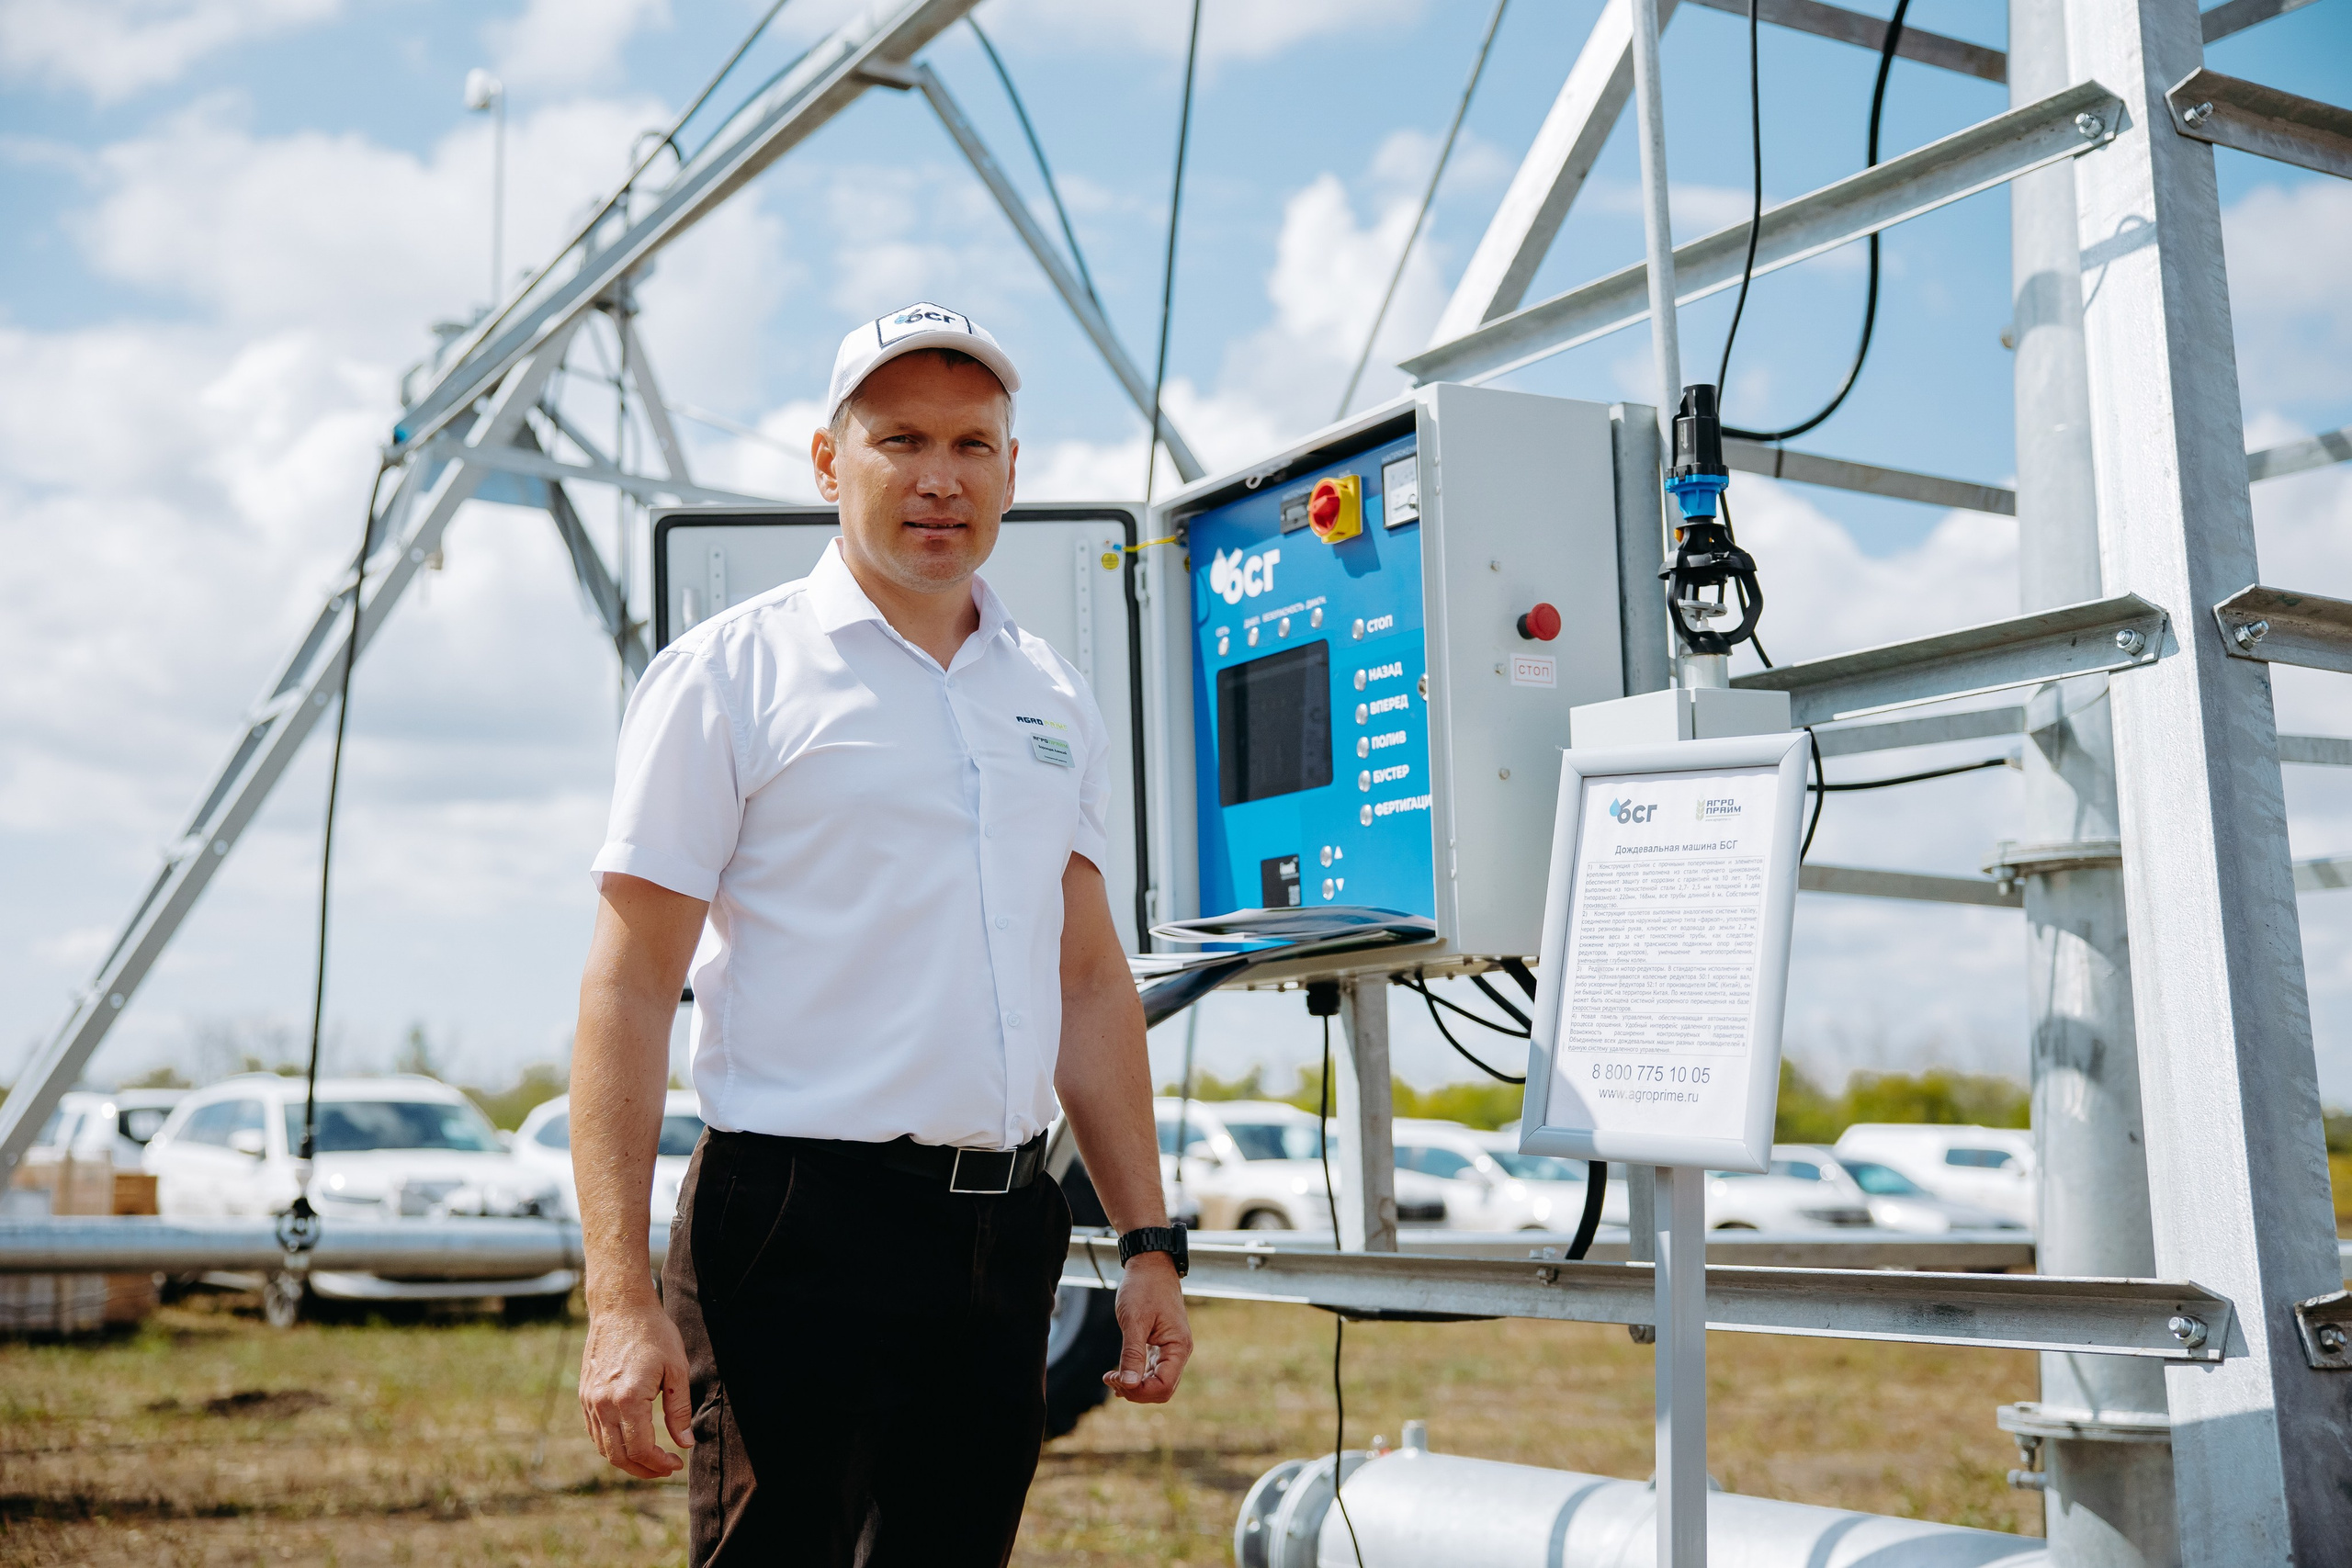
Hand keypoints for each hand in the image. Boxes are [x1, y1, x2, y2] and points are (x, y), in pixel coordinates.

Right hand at [579, 1292, 694, 1477]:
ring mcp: (590, 1401)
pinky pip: (594, 1432)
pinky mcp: (584, 1395)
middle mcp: (603, 1404)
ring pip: (604, 1448)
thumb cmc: (654, 1334)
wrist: (620, 1307)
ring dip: (626, 1461)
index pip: (641, 1449)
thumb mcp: (676, 1369)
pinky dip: (611, 1446)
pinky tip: (630, 1443)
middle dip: (644, 1469)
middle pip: (619, 1455)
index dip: (659, 1463)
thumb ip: (680, 1411)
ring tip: (650, 1460)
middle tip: (665, 1468)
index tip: (676, 1464)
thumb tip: (685, 1444)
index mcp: (628, 1399)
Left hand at [1103, 1252, 1191, 1402]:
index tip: (1116, 1380)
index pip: (1163, 1387)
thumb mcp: (1134, 1320)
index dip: (1139, 1392)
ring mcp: (1171, 1350)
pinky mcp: (1162, 1346)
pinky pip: (1153, 1371)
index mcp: (1178, 1347)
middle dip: (1136, 1391)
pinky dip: (1137, 1376)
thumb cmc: (1144, 1287)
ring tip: (1111, 1377)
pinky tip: (1119, 1374)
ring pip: (1157, 1383)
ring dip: (1135, 1386)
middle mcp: (1179, 1352)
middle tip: (1111, 1379)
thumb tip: (1129, 1385)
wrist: (1150, 1264)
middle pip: (1161, 1390)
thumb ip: (1132, 1354)